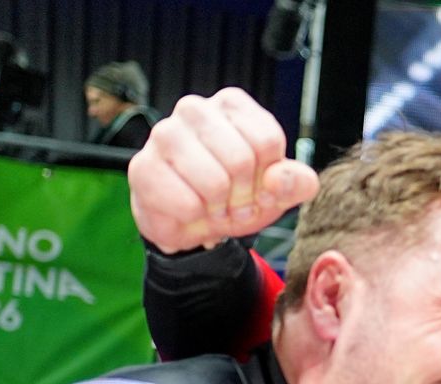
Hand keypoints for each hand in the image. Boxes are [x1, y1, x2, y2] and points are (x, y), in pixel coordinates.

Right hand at [129, 88, 319, 252]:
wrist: (193, 221)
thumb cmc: (236, 195)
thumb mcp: (278, 190)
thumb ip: (297, 182)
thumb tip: (280, 178)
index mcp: (233, 105)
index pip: (267, 139)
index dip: (269, 176)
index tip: (258, 185)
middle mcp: (195, 109)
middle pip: (242, 159)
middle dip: (245, 195)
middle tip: (236, 204)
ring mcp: (164, 134)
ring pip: (214, 182)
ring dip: (221, 208)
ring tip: (215, 207)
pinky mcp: (143, 166)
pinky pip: (187, 203)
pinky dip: (196, 217)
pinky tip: (191, 210)